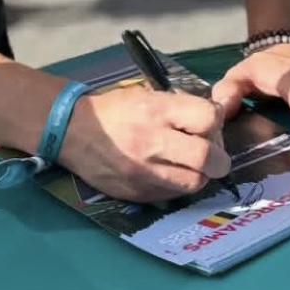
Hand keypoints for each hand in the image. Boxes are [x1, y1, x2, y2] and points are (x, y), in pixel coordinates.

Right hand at [59, 85, 230, 202]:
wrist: (71, 131)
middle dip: (218, 156)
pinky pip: (173, 195)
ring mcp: (144, 172)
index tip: (209, 122)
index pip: (208, 118)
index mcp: (155, 110)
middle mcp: (152, 141)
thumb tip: (213, 117)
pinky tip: (172, 174)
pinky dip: (179, 185)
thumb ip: (178, 106)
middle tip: (213, 154)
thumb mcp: (145, 94)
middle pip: (208, 157)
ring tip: (192, 166)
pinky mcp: (138, 193)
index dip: (216, 120)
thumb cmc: (113, 109)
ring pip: (195, 183)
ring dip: (201, 175)